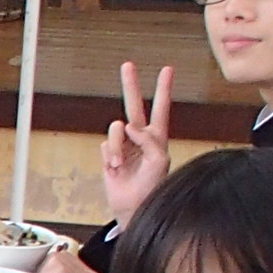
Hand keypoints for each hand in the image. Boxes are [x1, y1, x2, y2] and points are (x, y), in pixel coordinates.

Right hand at [101, 61, 173, 225]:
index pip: (161, 107)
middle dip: (131, 84)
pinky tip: (115, 168)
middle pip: (134, 105)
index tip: (167, 69)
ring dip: (116, 147)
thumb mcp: (160, 159)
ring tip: (119, 164)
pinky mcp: (109, 154)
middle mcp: (139, 137)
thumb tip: (129, 126)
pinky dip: (109, 156)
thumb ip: (149, 138)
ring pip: (115, 130)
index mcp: (156, 136)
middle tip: (127, 65)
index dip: (163, 89)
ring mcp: (123, 145)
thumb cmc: (153, 185)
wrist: (134, 206)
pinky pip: (105, 145)